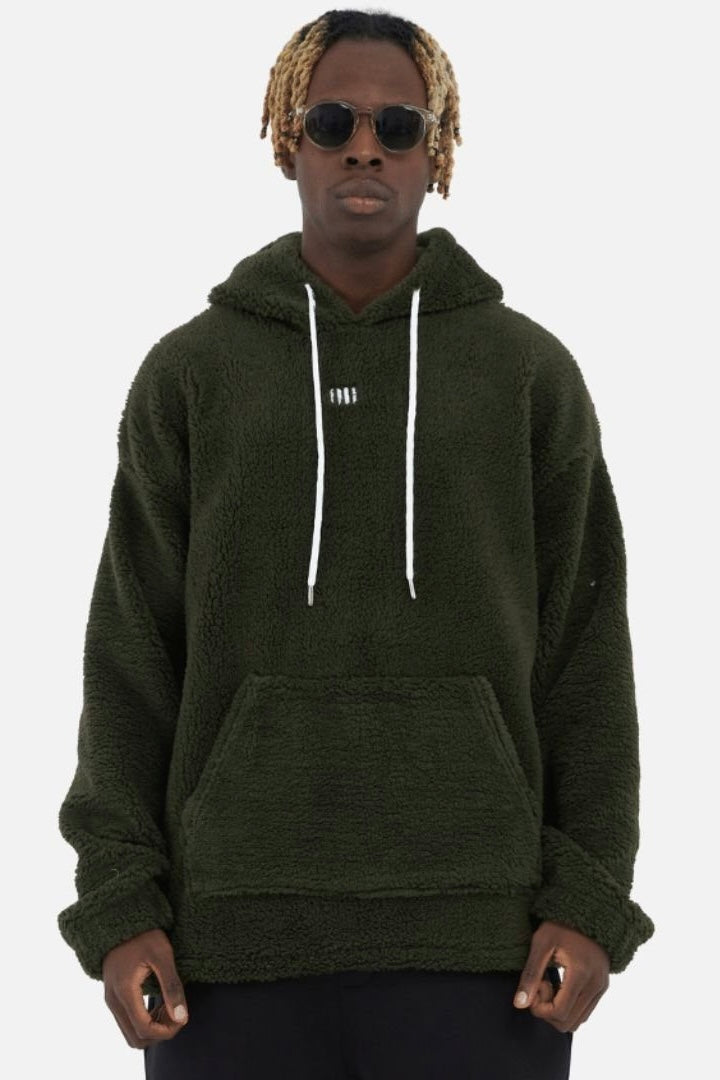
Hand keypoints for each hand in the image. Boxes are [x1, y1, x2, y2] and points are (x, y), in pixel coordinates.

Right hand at [102, 928, 188, 1048]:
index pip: (144, 1030)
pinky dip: (145, 1022)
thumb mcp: (163, 955)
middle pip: (135, 1039)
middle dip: (159, 1033)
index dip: (166, 1031)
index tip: (182, 1018)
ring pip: (131, 1033)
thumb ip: (172, 987)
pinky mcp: (113, 997)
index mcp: (124, 992)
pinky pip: (128, 1022)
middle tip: (176, 1014)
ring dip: (153, 1029)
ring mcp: (111, 1000)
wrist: (120, 919)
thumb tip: (182, 1018)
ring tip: (169, 1008)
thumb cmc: (144, 934)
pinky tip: (160, 1005)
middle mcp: (113, 1001)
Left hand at [513, 920, 609, 1031]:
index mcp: (581, 974)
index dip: (540, 1007)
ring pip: (577, 1021)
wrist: (588, 911)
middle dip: (548, 1011)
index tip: (537, 984)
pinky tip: (561, 985)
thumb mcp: (541, 943)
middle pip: (567, 1023)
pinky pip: (584, 1012)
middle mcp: (596, 985)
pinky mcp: (602, 987)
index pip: (559, 1013)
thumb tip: (519, 1005)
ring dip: (558, 1010)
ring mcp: (601, 988)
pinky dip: (569, 1007)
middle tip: (542, 984)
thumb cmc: (561, 924)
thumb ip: (530, 974)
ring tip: (551, 984)